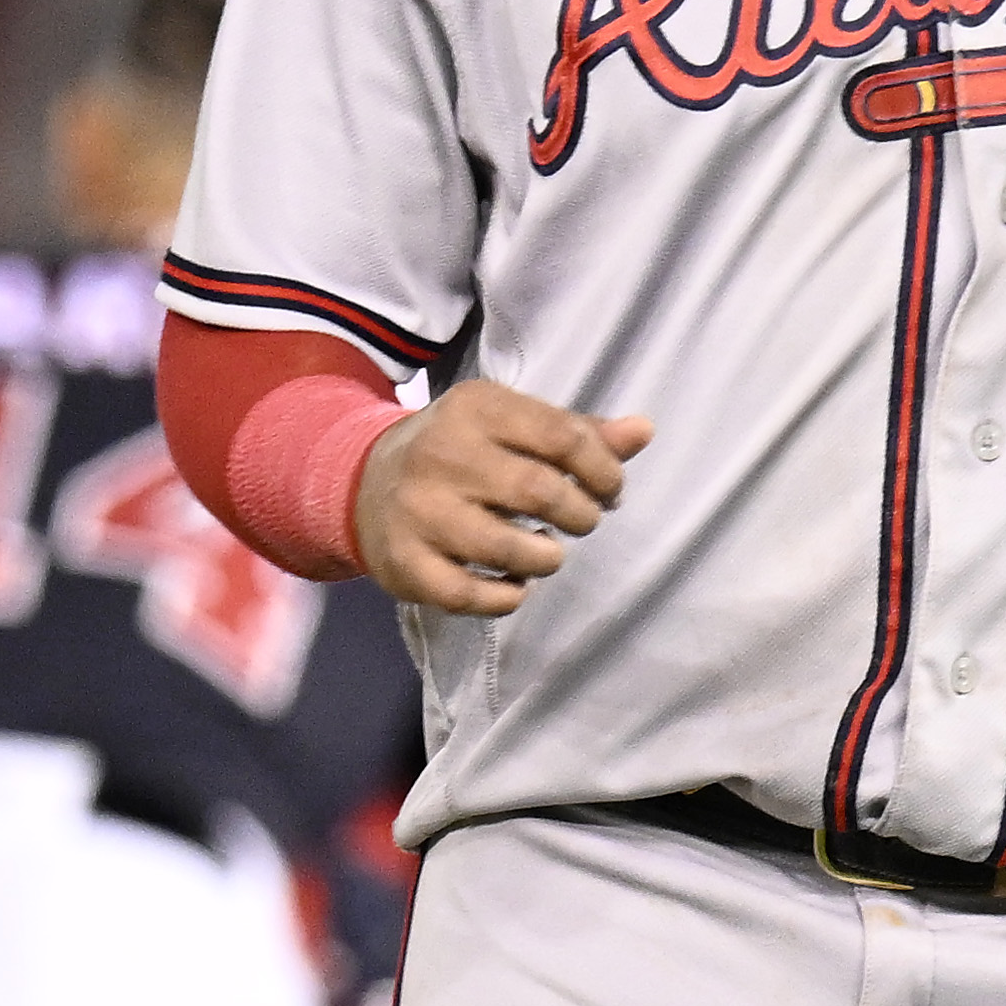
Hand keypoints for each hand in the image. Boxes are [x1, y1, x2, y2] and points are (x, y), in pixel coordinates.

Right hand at [351, 380, 649, 621]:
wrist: (362, 484)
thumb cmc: (460, 453)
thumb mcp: (511, 426)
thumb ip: (578, 432)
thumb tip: (644, 431)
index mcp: (477, 408)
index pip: (564, 437)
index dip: (603, 470)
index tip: (609, 490)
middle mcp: (443, 454)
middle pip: (540, 491)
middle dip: (580, 514)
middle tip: (581, 522)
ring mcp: (420, 511)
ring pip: (508, 548)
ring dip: (547, 558)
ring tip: (548, 554)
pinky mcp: (405, 562)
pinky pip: (469, 594)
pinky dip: (505, 597)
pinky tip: (515, 586)